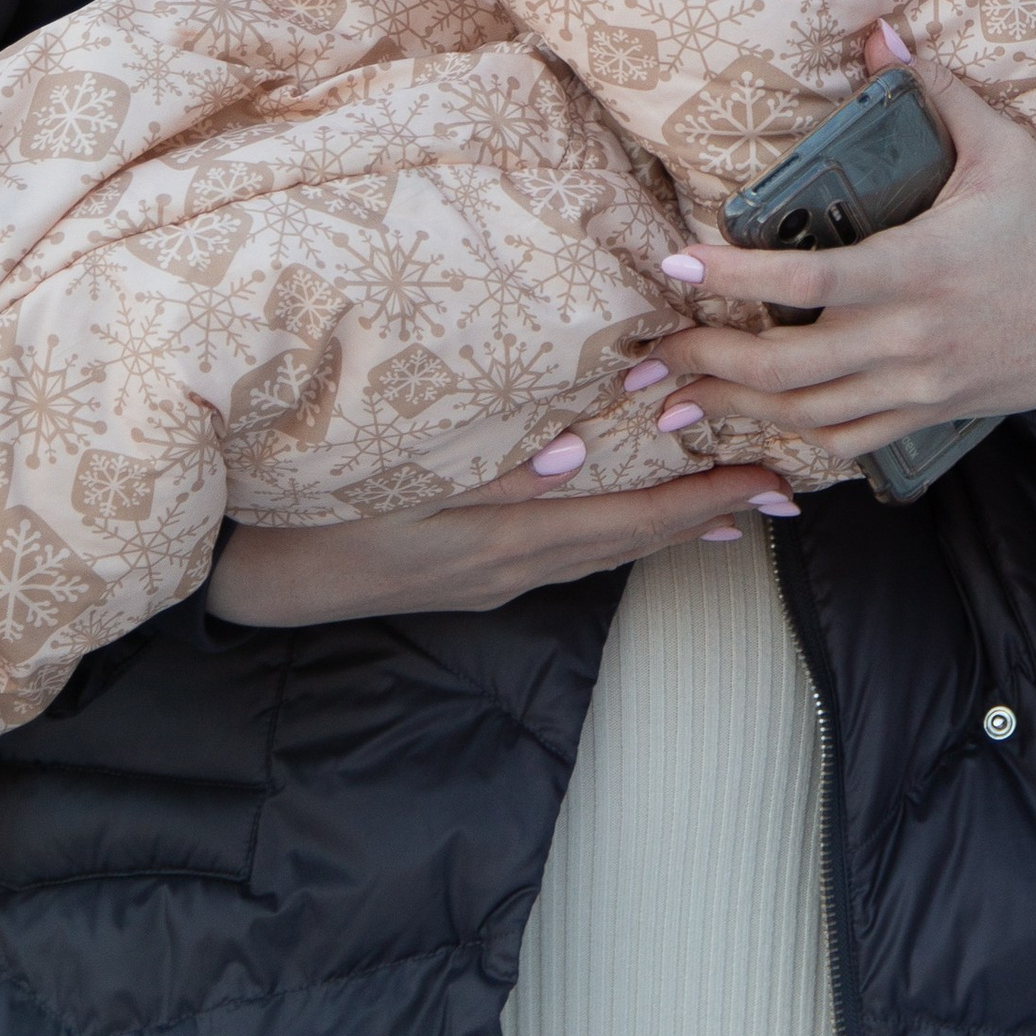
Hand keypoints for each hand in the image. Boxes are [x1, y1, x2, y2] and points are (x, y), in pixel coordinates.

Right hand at [206, 448, 790, 627]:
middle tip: (779, 494)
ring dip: (667, 530)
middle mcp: (511, 568)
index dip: (700, 501)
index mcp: (502, 540)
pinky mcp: (472, 577)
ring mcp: (492, 579)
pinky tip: (630, 529)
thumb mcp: (395, 484)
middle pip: (629, 543)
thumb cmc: (318, 512)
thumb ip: (482, 470)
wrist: (257, 575)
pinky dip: (614, 539)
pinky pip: (567, 556)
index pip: (626, 521)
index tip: (766, 483)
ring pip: (602, 553)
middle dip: (705, 515)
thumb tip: (567, 455)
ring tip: (728, 513)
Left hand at [637, 28, 1035, 455]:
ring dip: (734, 408)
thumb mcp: (1005, 149)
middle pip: (787, 365)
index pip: (810, 280)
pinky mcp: (932, 416)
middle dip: (707, 361)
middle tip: (650, 354)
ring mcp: (921, 386)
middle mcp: (913, 338)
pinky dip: (793, 437)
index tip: (679, 261)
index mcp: (923, 267)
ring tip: (675, 404)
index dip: (738, 275)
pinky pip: (848, 440)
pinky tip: (754, 425)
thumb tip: (880, 30)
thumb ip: (936, 92)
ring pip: (807, 414)